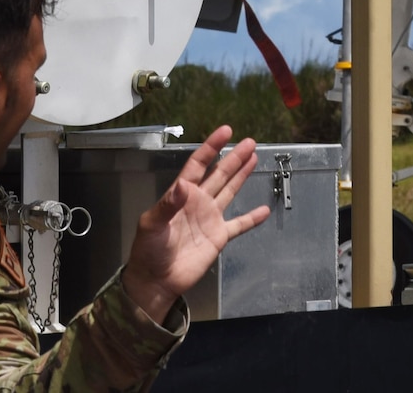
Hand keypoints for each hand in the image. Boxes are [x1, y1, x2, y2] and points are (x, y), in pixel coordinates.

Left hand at [120, 127, 270, 321]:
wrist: (156, 280)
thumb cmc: (149, 250)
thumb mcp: (152, 224)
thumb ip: (168, 204)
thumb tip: (183, 184)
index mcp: (181, 194)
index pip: (198, 165)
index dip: (211, 147)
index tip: (226, 132)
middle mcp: (198, 202)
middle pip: (219, 174)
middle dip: (233, 157)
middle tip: (250, 142)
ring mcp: (210, 219)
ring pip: (229, 191)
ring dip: (241, 176)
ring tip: (254, 158)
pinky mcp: (218, 237)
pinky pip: (239, 225)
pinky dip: (252, 219)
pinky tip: (264, 210)